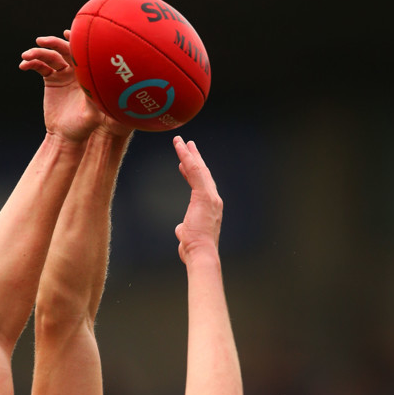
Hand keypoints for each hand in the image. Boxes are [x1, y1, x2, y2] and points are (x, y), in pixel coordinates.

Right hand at [20, 32, 132, 142]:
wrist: (66, 136)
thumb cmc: (82, 127)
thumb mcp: (91, 115)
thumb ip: (93, 100)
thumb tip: (94, 86)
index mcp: (86, 74)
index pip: (81, 52)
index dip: (74, 41)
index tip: (66, 33)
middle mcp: (75, 70)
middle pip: (64, 49)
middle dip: (52, 43)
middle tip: (41, 41)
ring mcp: (63, 73)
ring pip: (49, 56)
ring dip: (37, 53)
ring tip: (26, 56)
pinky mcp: (51, 79)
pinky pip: (40, 66)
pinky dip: (32, 63)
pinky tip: (23, 65)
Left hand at [173, 137, 222, 260]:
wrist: (201, 253)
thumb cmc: (194, 249)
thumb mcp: (187, 236)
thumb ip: (184, 230)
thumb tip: (180, 229)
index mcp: (210, 208)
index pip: (201, 186)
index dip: (192, 173)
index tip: (184, 164)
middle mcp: (213, 199)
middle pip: (203, 174)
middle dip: (194, 158)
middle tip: (187, 145)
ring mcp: (210, 196)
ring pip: (198, 169)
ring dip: (189, 153)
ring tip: (180, 141)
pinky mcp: (204, 195)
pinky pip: (194, 172)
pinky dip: (187, 158)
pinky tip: (180, 148)